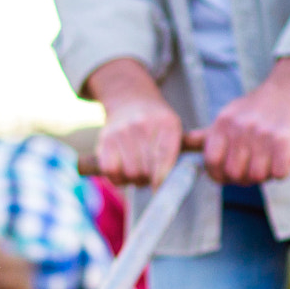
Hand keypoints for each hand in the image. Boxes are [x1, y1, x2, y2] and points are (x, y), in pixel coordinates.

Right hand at [86, 58, 181, 186]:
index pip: (164, 160)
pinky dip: (117, 179)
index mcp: (167, 124)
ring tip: (137, 172)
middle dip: (147, 179)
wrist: (130, 100)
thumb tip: (184, 181)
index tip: (160, 189)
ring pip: (130, 174)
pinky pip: (110, 171)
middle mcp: (143, 125)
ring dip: (133, 180)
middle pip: (146, 171)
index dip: (161, 181)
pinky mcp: (105, 140)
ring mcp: (122, 132)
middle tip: (148, 175)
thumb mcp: (174, 130)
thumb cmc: (156, 125)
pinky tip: (122, 173)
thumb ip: (183, 153)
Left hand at [199, 55, 289, 184]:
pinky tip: (283, 160)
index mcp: (223, 124)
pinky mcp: (285, 141)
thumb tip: (184, 142)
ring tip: (270, 161)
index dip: (218, 175)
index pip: (211, 162)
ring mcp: (263, 135)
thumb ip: (208, 134)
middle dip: (244, 178)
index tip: (228, 175)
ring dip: (264, 176)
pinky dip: (281, 172)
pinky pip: (278, 173)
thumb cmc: (259, 107)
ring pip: (256, 176)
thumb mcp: (229, 115)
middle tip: (254, 168)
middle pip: (234, 174)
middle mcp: (240, 129)